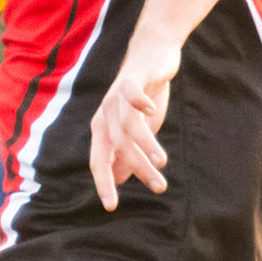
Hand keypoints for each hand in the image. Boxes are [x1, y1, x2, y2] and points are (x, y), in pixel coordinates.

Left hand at [89, 36, 178, 211]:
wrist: (151, 53)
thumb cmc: (142, 96)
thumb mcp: (135, 129)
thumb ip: (125, 153)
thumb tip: (117, 180)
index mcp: (103, 130)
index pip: (99, 162)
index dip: (104, 184)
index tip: (111, 207)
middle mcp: (105, 114)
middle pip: (118, 148)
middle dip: (138, 169)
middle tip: (159, 187)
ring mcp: (116, 96)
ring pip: (128, 126)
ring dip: (145, 144)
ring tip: (162, 161)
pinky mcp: (132, 79)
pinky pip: (132, 93)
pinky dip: (140, 102)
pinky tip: (153, 111)